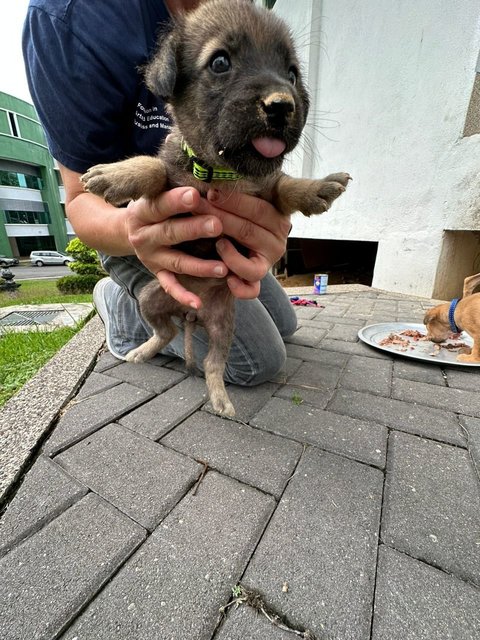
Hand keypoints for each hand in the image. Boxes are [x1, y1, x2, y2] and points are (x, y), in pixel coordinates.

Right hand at [126, 187, 226, 307]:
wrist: (126, 228)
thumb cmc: (153, 204)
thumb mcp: (153, 190)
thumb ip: (170, 183)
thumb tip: (197, 168)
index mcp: (142, 212)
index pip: (159, 206)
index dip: (176, 201)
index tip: (196, 195)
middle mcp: (144, 236)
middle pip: (170, 233)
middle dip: (194, 229)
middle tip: (218, 225)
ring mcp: (151, 258)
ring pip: (176, 262)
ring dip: (199, 266)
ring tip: (222, 267)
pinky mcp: (157, 273)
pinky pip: (170, 286)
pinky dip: (183, 296)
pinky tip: (198, 303)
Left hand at [194, 189, 290, 298]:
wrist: (248, 243)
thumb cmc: (241, 215)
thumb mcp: (246, 201)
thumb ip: (241, 191)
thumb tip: (217, 173)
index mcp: (278, 219)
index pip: (257, 209)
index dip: (233, 201)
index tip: (209, 192)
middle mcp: (277, 242)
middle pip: (248, 232)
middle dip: (219, 219)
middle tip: (197, 209)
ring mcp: (268, 263)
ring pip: (251, 266)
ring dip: (230, 256)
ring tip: (217, 245)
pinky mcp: (257, 281)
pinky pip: (251, 289)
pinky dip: (239, 287)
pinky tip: (226, 277)